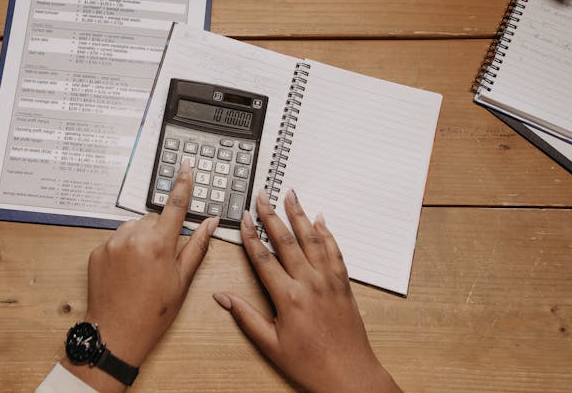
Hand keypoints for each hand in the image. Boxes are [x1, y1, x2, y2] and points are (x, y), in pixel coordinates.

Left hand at [66, 161, 218, 391]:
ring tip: (144, 268)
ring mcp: (112, 243)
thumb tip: (210, 223)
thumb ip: (196, 247)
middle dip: (161, 231)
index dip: (183, 183)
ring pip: (134, 227)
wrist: (116, 334)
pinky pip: (117, 239)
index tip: (185, 165)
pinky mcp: (97, 251)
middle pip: (153, 218)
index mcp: (158, 244)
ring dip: (142, 238)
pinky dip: (125, 248)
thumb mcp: (182, 281)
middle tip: (163, 259)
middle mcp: (133, 238)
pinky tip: (128, 271)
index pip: (175, 205)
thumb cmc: (152, 313)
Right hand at [213, 190, 400, 392]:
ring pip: (312, 240)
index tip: (244, 218)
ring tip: (291, 196)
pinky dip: (327, 234)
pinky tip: (320, 220)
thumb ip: (246, 317)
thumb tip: (222, 298)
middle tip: (263, 196)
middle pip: (287, 241)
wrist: (349, 375)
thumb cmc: (310, 364)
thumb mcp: (271, 345)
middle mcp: (309, 284)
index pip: (263, 258)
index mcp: (288, 298)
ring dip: (300, 216)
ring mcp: (329, 282)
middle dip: (272, 216)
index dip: (251, 235)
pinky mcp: (343, 285)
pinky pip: (334, 252)